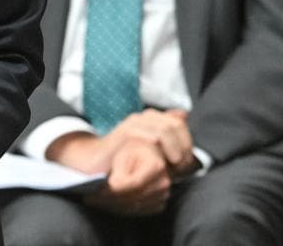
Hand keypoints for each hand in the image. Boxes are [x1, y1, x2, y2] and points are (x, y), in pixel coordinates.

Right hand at [47, 108, 195, 176]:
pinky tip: (158, 157)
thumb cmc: (124, 158)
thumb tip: (182, 114)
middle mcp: (142, 118)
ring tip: (171, 166)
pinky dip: (152, 142)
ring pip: (163, 129)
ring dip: (172, 149)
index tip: (184, 164)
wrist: (96, 162)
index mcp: (151, 119)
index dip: (186, 144)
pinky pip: (142, 134)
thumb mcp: (151, 148)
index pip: (178, 124)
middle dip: (182, 148)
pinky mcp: (122, 134)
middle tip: (180, 167)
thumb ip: (168, 132)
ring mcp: (131, 124)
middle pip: (173, 125)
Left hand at [84, 139, 171, 215]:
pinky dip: (121, 209)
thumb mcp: (121, 154)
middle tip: (89, 198)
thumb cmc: (125, 149)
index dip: (113, 190)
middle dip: (110, 200)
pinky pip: (138, 211)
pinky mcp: (158, 203)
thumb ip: (120, 170)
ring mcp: (163, 194)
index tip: (95, 191)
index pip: (133, 185)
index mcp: (156, 165)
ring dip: (113, 206)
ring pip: (134, 207)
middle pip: (133, 198)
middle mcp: (164, 182)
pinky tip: (106, 203)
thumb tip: (115, 186)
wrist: (135, 153)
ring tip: (94, 201)